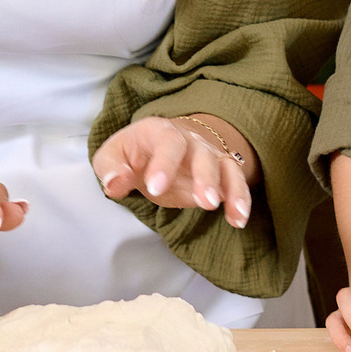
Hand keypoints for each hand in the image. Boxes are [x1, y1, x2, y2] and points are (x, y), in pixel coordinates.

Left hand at [92, 117, 250, 228]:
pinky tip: (238, 220)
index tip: (155, 188)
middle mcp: (189, 140)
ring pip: (226, 166)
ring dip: (231, 189)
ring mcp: (208, 155)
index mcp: (160, 131)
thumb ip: (110, 169)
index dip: (164, 163)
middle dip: (206, 178)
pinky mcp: (219, 173)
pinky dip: (240, 200)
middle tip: (206, 203)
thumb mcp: (111, 155)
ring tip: (232, 213)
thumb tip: (115, 184)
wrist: (154, 146)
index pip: (167, 142)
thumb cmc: (132, 153)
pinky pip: (235, 183)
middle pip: (202, 154)